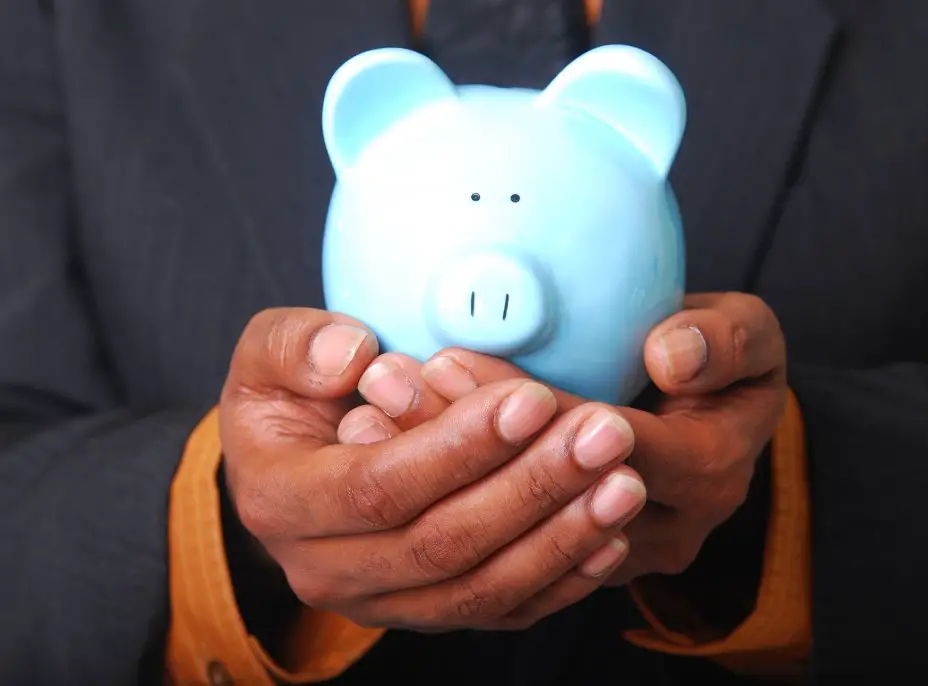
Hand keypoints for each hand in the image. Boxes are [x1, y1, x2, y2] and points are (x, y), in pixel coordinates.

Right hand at [219, 308, 646, 631]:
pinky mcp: (430, 611)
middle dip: (532, 488)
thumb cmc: (288, 399)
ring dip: (562, 538)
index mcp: (281, 503)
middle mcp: (328, 572)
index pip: (380, 486)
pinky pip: (501, 610)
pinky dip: (562, 580)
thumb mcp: (268, 356)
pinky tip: (612, 538)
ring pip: (481, 588)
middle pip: (443, 543)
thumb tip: (354, 356)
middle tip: (605, 434)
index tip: (533, 401)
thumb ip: (295, 346)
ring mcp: (384, 602)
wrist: (293, 466)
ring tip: (625, 482)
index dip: (461, 448)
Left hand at [346, 292, 785, 586]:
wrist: (723, 421)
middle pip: (544, 493)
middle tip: (391, 384)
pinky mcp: (582, 560)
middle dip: (459, 438)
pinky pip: (508, 543)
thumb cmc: (731, 366)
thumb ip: (724, 341)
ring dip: (441, 469)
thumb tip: (671, 355)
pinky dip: (450, 495)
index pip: (601, 444)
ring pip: (514, 528)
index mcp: (709, 470)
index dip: (522, 410)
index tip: (447, 361)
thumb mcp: (751, 337)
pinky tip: (393, 449)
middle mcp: (665, 529)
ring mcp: (620, 554)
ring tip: (376, 413)